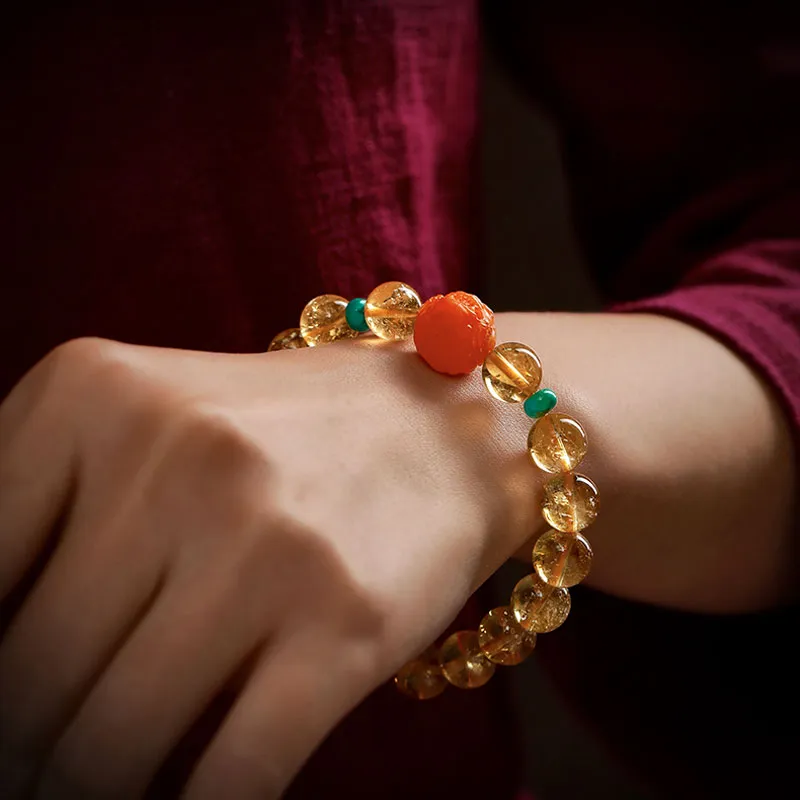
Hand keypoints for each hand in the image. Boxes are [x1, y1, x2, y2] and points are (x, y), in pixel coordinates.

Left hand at [0, 337, 536, 797]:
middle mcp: (182, 458)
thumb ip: (46, 520)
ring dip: (86, 789)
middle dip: (20, 744)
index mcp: (97, 392)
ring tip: (92, 778)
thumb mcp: (146, 425)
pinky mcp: (345, 624)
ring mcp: (267, 545)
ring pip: (110, 746)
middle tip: (33, 759)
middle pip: (29, 675)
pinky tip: (183, 796)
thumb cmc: (281, 437)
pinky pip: (226, 778)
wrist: (441, 428)